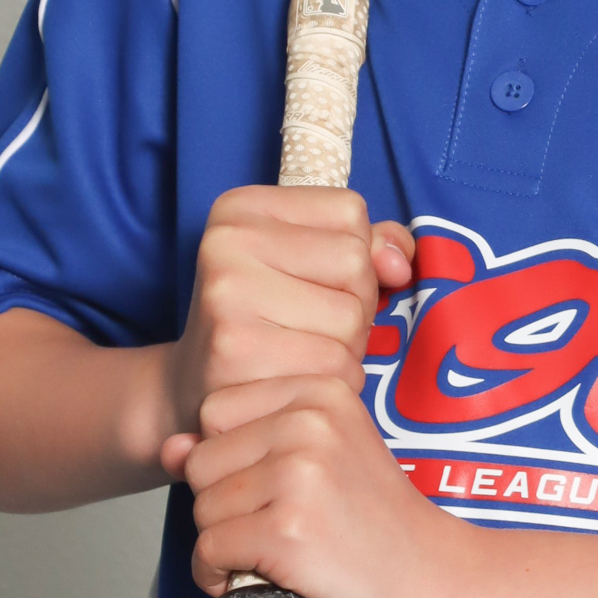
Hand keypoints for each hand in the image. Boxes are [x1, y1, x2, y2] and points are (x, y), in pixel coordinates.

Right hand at [158, 186, 413, 459]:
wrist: (197, 390)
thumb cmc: (268, 320)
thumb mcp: (308, 264)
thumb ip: (367, 246)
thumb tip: (399, 264)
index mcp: (242, 207)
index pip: (350, 213)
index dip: (355, 258)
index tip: (312, 283)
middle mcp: (226, 241)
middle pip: (354, 264)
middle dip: (354, 306)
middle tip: (308, 328)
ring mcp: (226, 295)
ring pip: (350, 319)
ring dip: (345, 350)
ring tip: (301, 355)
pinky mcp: (235, 351)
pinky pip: (334, 367)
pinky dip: (332, 383)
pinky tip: (294, 381)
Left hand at [174, 372, 472, 597]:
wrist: (437, 583)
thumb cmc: (378, 526)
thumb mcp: (321, 461)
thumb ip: (245, 444)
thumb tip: (169, 447)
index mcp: (320, 391)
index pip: (215, 411)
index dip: (232, 461)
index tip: (277, 489)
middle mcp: (308, 423)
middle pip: (201, 461)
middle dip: (224, 503)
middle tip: (279, 527)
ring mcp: (298, 476)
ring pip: (202, 509)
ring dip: (224, 544)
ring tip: (279, 554)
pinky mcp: (287, 532)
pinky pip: (209, 550)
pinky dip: (221, 577)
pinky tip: (263, 580)